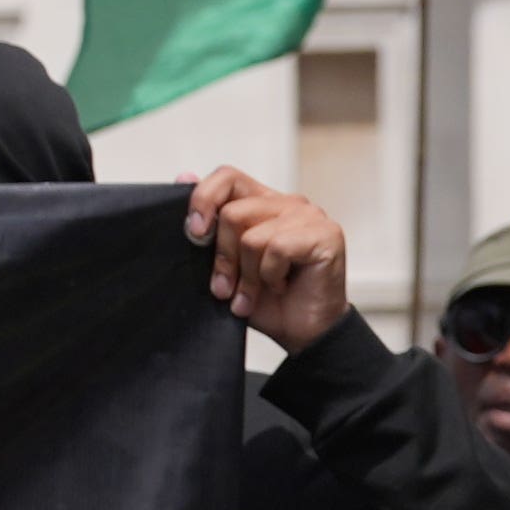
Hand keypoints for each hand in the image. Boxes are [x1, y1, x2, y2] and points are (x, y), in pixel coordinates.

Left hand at [184, 168, 350, 347]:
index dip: (204, 200)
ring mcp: (309, 216)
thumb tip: (183, 177)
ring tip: (253, 294)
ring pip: (252, 237)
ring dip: (246, 276)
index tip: (194, 235)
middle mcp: (287, 203)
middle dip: (222, 258)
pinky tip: (281, 286)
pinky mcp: (326, 234)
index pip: (227, 177)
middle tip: (225, 288)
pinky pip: (277, 249)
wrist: (300, 333)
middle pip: (233, 212)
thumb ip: (206, 226)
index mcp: (261, 203)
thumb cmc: (265, 299)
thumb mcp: (224, 263)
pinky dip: (270, 277)